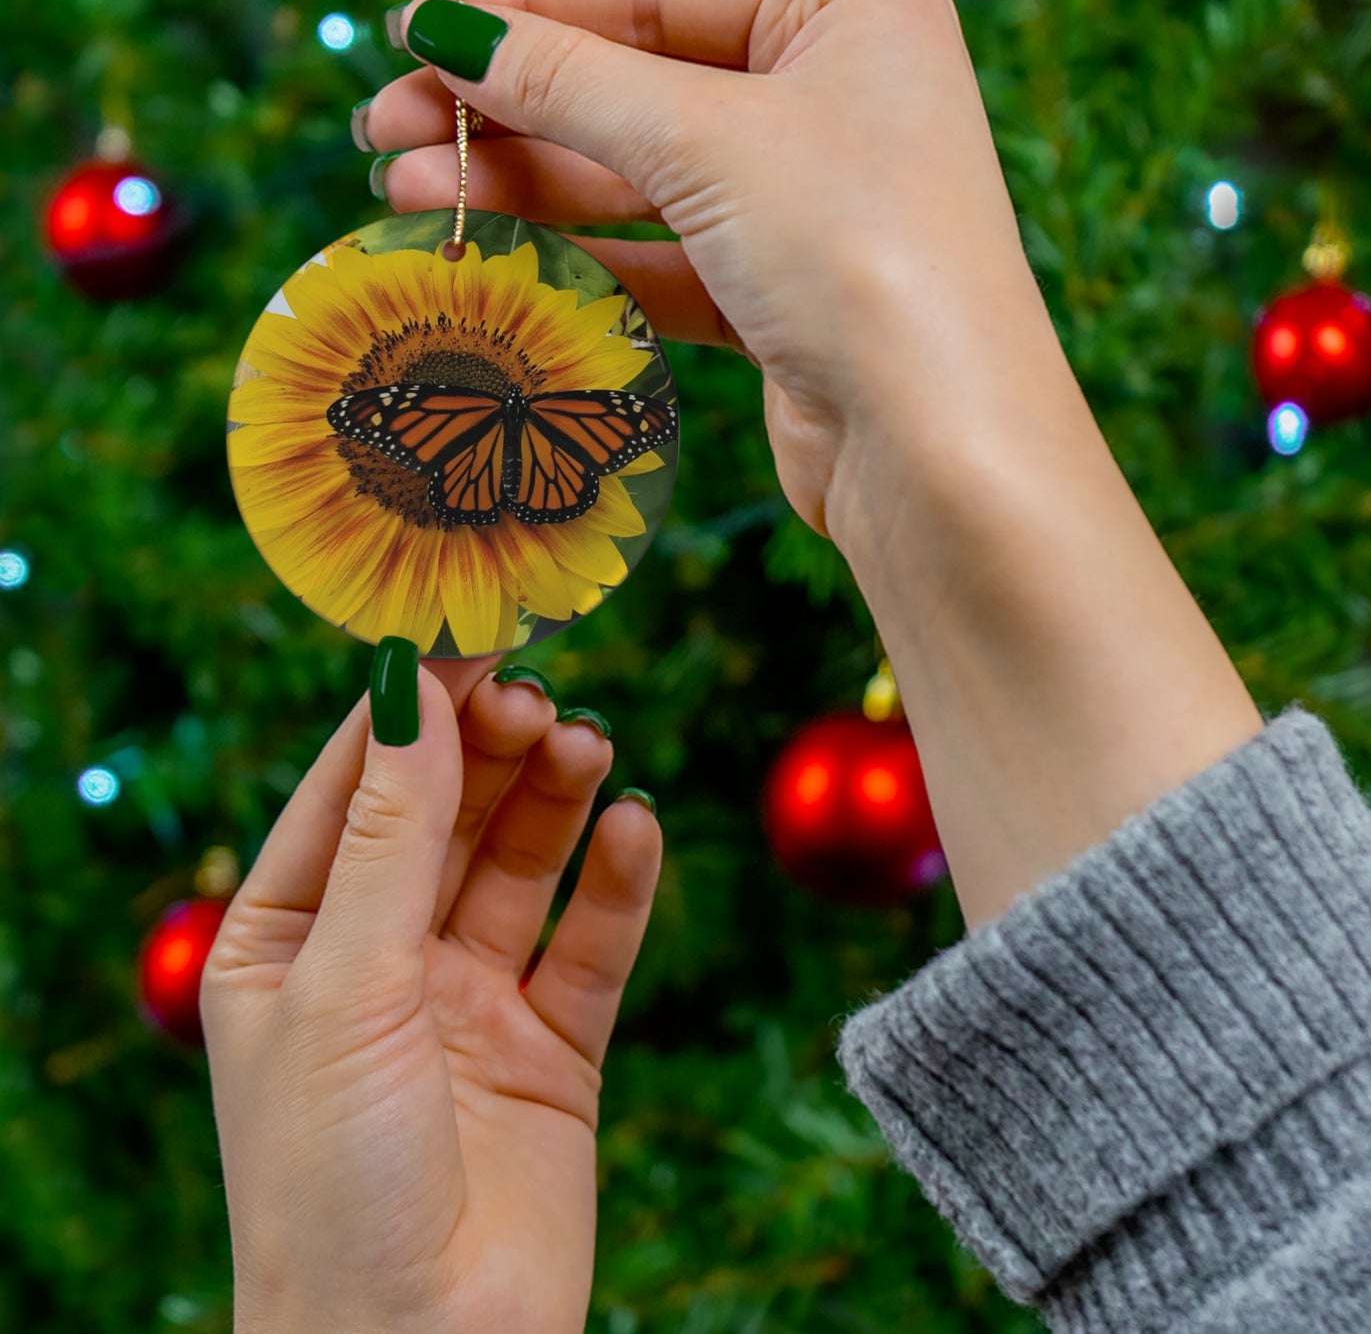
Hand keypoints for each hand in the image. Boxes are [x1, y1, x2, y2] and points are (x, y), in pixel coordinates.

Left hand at [201, 657, 661, 1333]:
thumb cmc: (331, 1182)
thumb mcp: (345, 985)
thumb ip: (391, 836)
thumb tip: (411, 689)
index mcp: (289, 941)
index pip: (352, 790)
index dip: (409, 710)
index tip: (469, 633)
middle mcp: (379, 961)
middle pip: (446, 816)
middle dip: (490, 750)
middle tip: (540, 695)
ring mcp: (469, 1002)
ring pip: (521, 866)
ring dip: (555, 799)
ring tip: (589, 746)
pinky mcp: (552, 1048)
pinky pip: (590, 944)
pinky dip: (617, 883)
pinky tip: (635, 828)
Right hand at [361, 0, 1053, 542]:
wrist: (938, 451)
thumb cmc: (857, 255)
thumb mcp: (706, 140)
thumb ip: (570, 82)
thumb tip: (447, 30)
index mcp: (847, 13)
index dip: (526, 9)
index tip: (414, 31)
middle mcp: (834, 98)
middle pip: (637, 84)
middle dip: (509, 108)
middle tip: (384, 130)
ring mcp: (809, 203)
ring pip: (640, 177)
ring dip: (526, 185)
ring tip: (405, 194)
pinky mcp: (782, 297)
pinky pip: (663, 258)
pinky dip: (581, 257)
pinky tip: (492, 254)